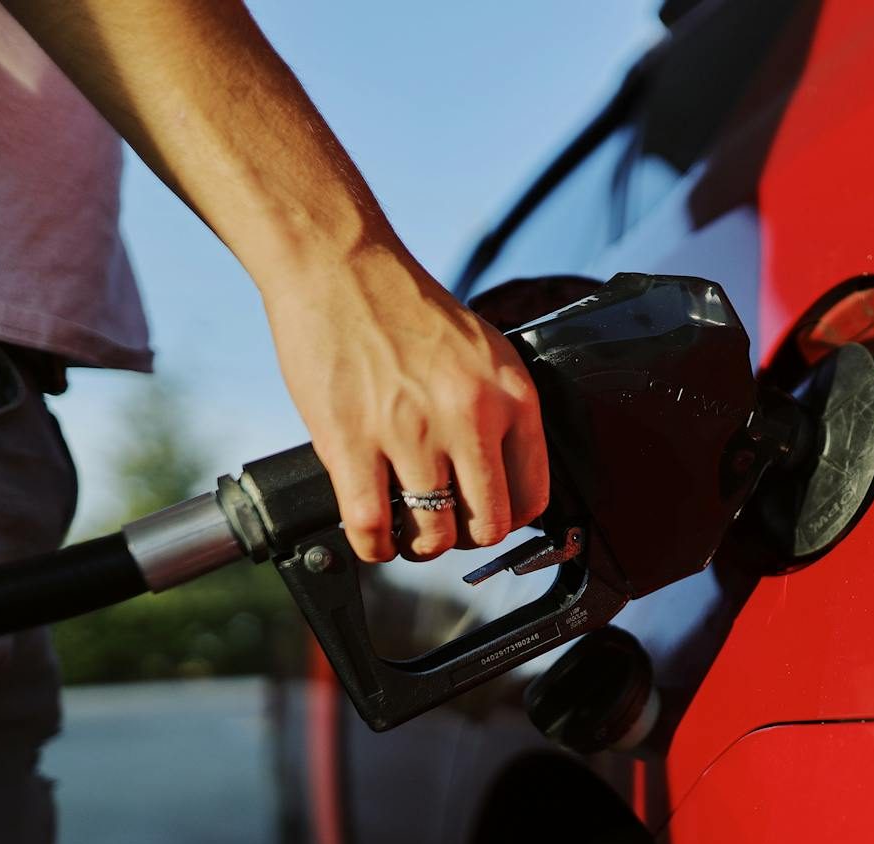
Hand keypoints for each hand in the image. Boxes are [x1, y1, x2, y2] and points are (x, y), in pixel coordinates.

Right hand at [265, 249, 548, 562]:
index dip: (508, 519)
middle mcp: (469, 417)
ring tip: (405, 528)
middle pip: (488, 526)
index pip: (533, 496)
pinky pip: (372, 528)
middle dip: (466, 538)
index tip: (485, 517)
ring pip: (432, 536)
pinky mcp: (351, 442)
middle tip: (444, 526)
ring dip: (418, 546)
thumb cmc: (405, 308)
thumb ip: (498, 409)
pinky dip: (373, 547)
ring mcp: (410, 433)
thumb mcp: (483, 351)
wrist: (340, 265)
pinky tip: (371, 536)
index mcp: (510, 395)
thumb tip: (500, 472)